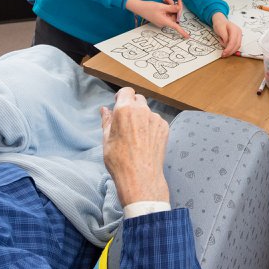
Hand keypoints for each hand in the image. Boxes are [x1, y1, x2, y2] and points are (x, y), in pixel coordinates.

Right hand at [100, 87, 170, 204]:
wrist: (140, 177)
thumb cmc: (119, 160)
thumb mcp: (107, 139)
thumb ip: (107, 120)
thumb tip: (104, 110)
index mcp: (124, 110)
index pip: (126, 91)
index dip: (122, 96)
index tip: (119, 103)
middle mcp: (142, 110)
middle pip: (138, 99)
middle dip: (132, 105)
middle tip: (126, 121)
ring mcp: (155, 119)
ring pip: (148, 111)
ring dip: (142, 117)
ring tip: (136, 136)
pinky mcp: (164, 128)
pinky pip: (156, 121)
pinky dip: (151, 127)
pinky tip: (145, 141)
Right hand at [127, 0, 186, 37]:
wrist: (138, 7)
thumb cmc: (148, 7)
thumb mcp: (162, 6)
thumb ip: (172, 8)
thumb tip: (179, 9)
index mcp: (164, 21)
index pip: (175, 27)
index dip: (182, 32)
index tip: (187, 36)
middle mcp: (164, 22)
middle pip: (174, 16)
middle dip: (175, 7)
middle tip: (173, 0)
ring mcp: (162, 20)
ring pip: (171, 13)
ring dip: (170, 5)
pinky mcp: (160, 17)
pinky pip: (167, 12)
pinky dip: (167, 7)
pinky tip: (164, 0)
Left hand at [211, 12, 242, 55]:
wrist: (220, 20)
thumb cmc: (220, 24)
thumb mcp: (220, 29)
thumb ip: (224, 37)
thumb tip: (227, 44)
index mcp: (235, 29)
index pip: (233, 41)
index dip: (229, 49)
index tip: (224, 53)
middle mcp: (238, 33)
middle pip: (237, 45)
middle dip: (230, 51)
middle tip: (224, 55)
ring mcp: (239, 36)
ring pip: (237, 46)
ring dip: (231, 51)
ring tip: (224, 53)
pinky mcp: (237, 38)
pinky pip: (236, 45)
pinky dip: (232, 49)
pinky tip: (227, 50)